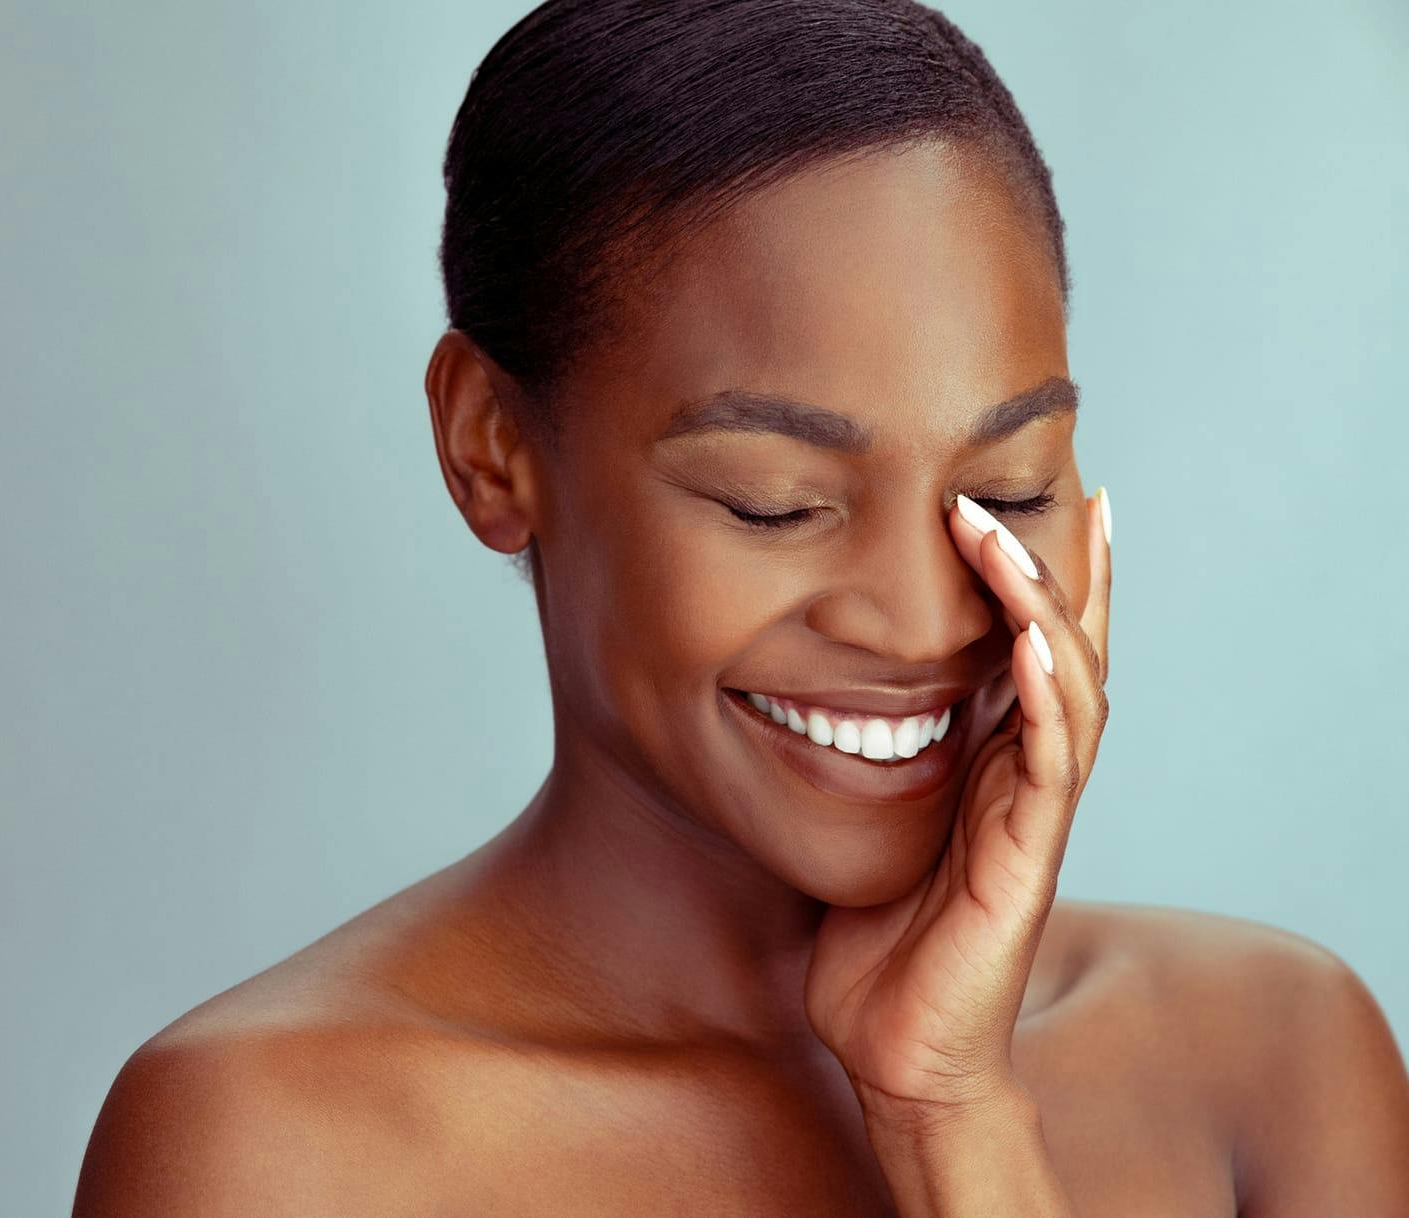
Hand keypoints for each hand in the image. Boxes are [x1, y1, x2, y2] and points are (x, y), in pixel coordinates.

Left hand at [805, 488, 1111, 1118]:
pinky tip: (1025, 642)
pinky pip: (1049, 764)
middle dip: (1052, 566)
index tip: (1015, 498)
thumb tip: (796, 682)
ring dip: (1039, 609)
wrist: (897, 1050)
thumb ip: (855, 753)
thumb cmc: (874, 938)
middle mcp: (1024, 777)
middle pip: (1066, 649)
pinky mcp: (1025, 859)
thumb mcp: (857, 820)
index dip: (1034, 577)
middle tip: (1032, 485)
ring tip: (1002, 539)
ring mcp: (1032, 816)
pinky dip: (1044, 697)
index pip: (1025, 650)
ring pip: (1066, 689)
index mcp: (989, 762)